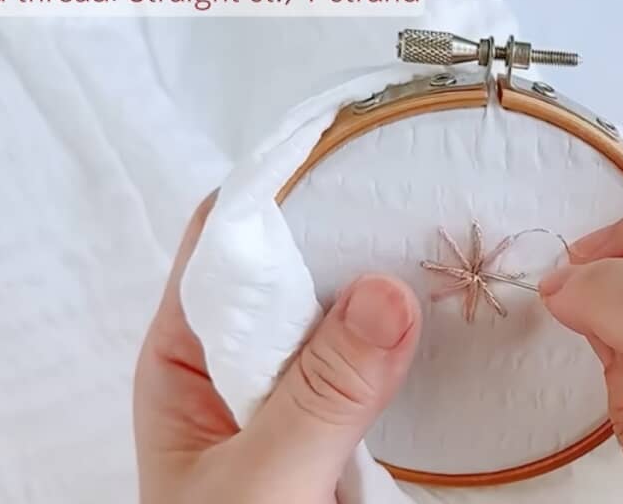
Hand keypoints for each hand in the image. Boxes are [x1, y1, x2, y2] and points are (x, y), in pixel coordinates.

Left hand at [133, 192, 421, 503]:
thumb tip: (385, 293)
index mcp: (185, 359)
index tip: (343, 150)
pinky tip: (437, 313)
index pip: (222, 247)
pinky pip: (370, 361)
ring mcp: (289, 391)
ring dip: (379, 283)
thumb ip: (321, 398)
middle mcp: (235, 364)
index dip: (275, 192)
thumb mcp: (264, 480)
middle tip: (413, 189)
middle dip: (341, 230)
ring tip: (436, 237)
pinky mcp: (337, 422)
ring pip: (335, 314)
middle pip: (285, 270)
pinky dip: (401, 338)